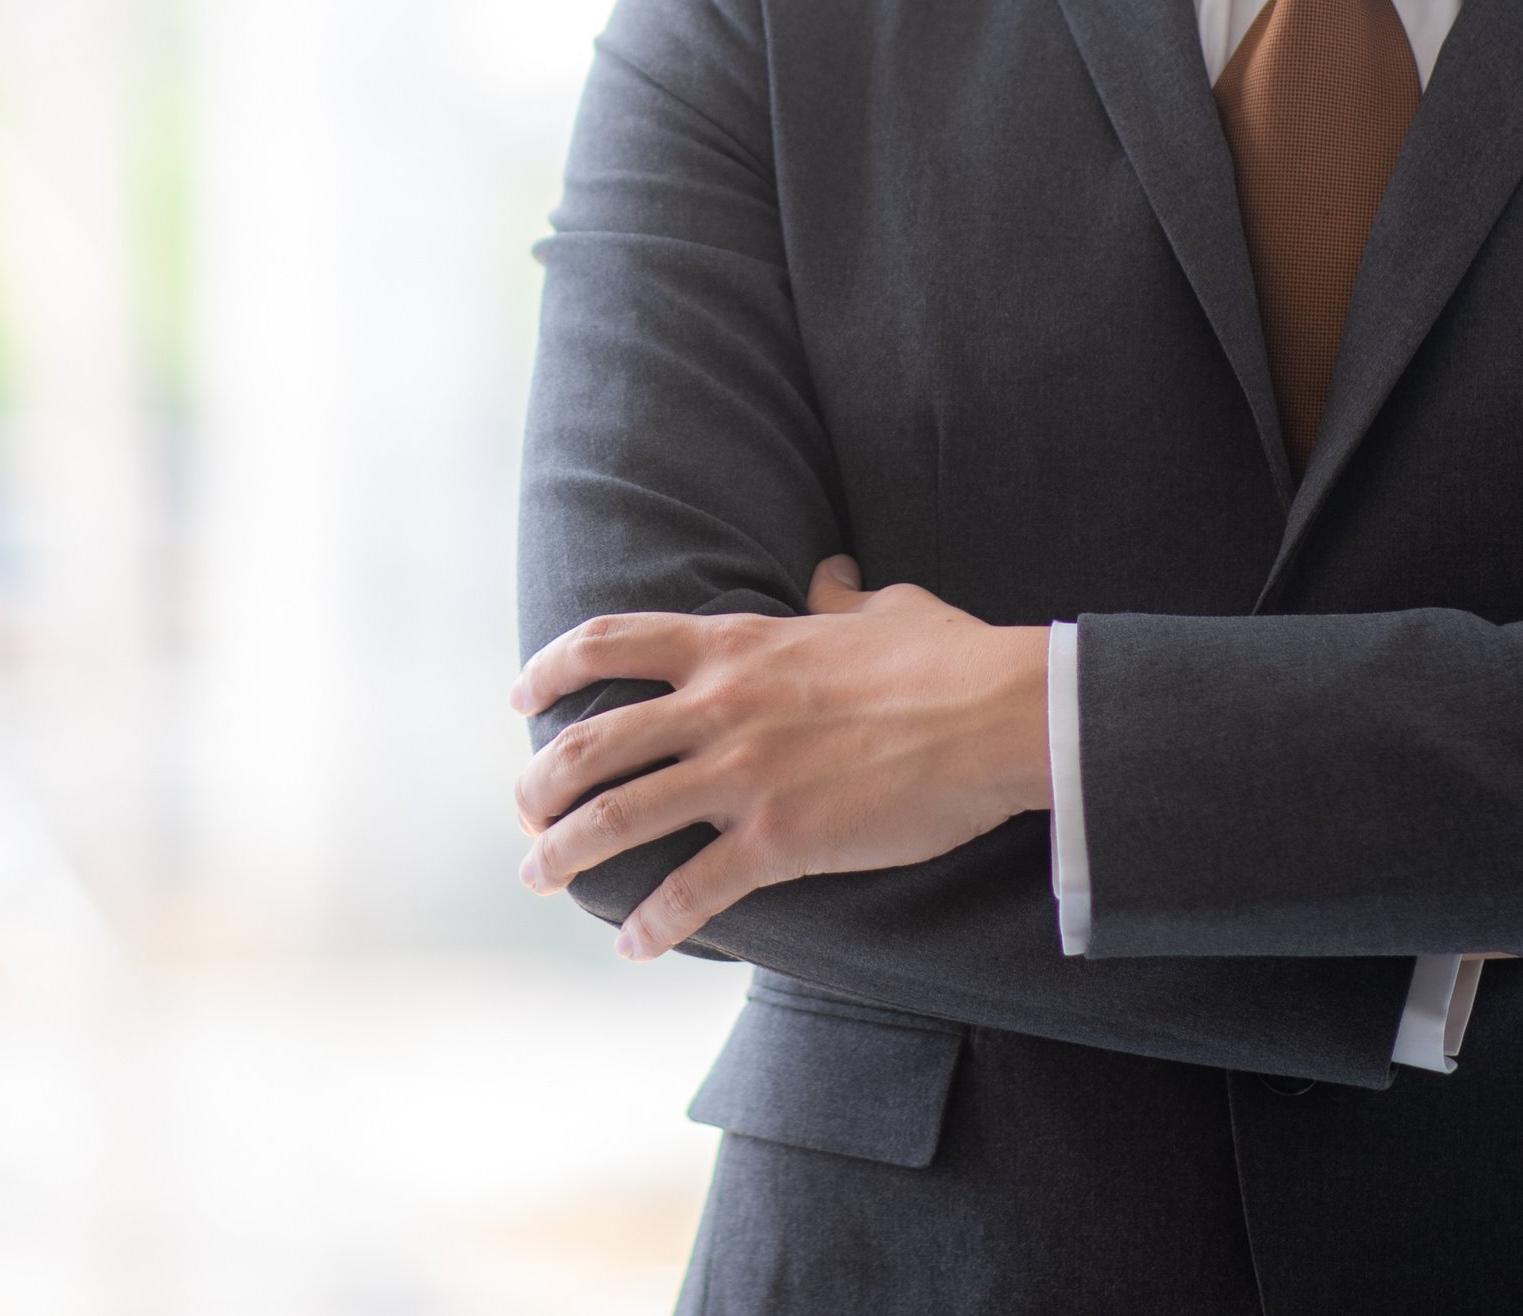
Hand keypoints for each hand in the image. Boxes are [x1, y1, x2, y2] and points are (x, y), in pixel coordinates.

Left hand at [510, 555, 1049, 960]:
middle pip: (590, 743)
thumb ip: (838, 596)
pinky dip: (652, 923)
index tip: (521, 697)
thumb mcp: (882, 608)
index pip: (608, 642)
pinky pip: (691, 890)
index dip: (550, 669)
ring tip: (540, 877)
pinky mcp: (778, 841)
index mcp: (733, 644)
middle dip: (538, 783)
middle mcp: (719, 706)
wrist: (1002, 715)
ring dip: (565, 854)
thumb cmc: (950, 658)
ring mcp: (743, 776)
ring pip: (616, 818)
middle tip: (521, 813)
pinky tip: (632, 946)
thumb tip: (830, 575)